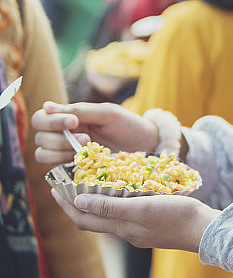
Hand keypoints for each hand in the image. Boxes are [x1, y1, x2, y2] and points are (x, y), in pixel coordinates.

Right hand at [32, 101, 158, 164]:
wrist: (148, 147)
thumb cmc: (128, 126)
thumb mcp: (107, 114)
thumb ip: (79, 110)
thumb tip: (46, 106)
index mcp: (69, 119)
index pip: (41, 119)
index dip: (51, 121)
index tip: (74, 122)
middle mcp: (64, 136)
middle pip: (39, 138)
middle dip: (58, 138)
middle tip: (87, 138)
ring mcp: (68, 155)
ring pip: (42, 154)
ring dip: (60, 152)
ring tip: (88, 149)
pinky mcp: (75, 171)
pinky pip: (56, 171)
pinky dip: (66, 166)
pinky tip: (86, 163)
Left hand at [51, 188, 219, 251]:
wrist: (206, 230)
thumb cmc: (176, 217)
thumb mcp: (141, 208)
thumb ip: (110, 207)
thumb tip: (78, 203)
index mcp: (122, 228)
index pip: (84, 219)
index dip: (66, 205)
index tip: (54, 188)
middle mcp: (128, 232)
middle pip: (93, 219)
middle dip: (76, 203)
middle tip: (65, 183)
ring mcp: (141, 230)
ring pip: (109, 216)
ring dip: (95, 201)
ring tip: (88, 183)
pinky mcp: (152, 224)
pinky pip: (125, 213)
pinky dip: (114, 201)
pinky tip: (120, 189)